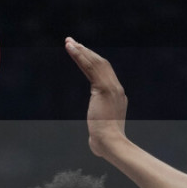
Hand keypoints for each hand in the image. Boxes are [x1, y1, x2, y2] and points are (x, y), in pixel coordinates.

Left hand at [64, 37, 127, 156]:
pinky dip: (80, 56)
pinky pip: (90, 67)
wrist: (111, 144)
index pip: (105, 74)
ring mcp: (112, 88)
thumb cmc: (105, 145)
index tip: (82, 55)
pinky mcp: (104, 88)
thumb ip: (98, 132)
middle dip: (86, 52)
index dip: (92, 62)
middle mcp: (117, 89)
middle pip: (102, 64)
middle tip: (72, 42)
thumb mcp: (101, 134)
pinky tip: (71, 48)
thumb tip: (94, 143)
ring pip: (96, 63)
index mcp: (117, 97)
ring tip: (69, 42)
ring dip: (81, 50)